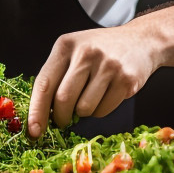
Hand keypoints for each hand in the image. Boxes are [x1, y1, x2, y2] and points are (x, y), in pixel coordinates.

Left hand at [27, 25, 160, 137]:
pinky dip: (100, 111)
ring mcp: (107, 65)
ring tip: (90, 98)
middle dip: (60, 117)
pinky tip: (106, 95)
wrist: (140, 40)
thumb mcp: (74, 52)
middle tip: (63, 120)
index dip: (36, 111)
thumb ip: (58, 76)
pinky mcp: (126, 79)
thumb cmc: (100, 50)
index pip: (44, 83)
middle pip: (63, 99)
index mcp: (65, 46)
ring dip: (83, 113)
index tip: (33, 131)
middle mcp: (85, 53)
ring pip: (84, 108)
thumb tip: (41, 115)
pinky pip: (104, 110)